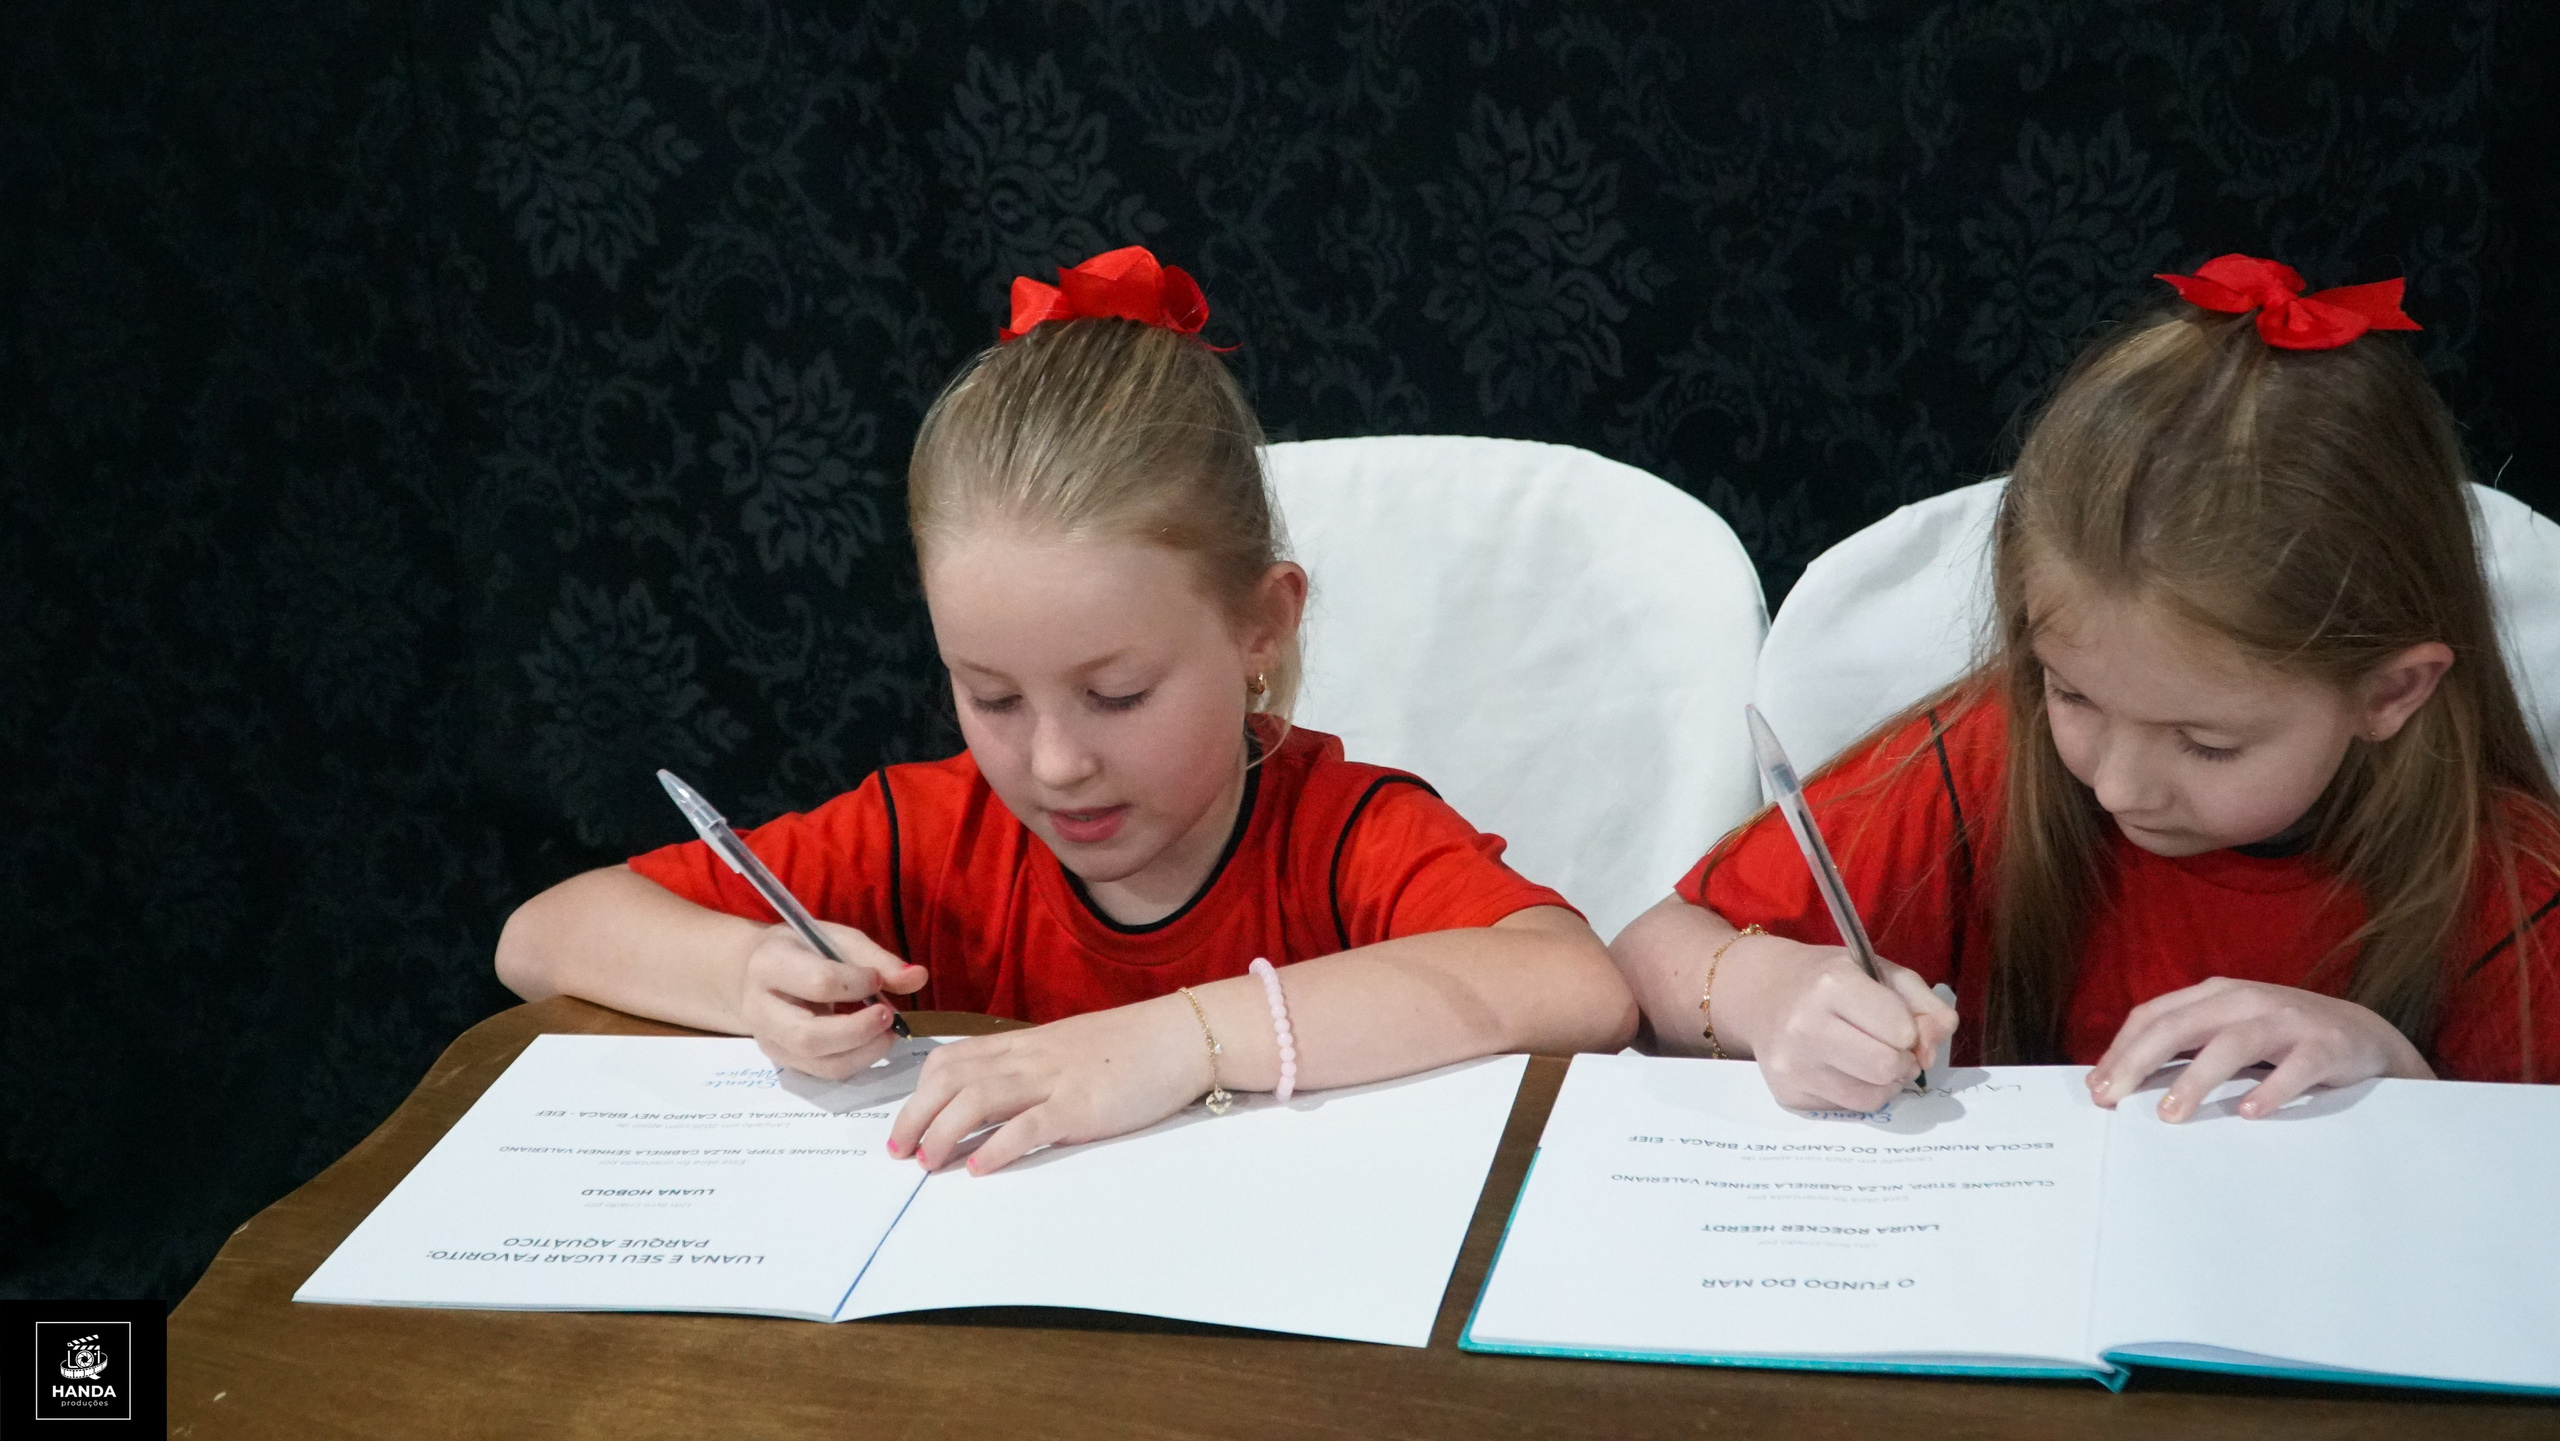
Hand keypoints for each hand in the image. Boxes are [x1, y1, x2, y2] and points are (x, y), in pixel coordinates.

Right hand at [738, 922, 926, 1079]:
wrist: (756, 971)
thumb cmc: (802, 950)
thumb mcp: (836, 939)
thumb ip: (876, 958)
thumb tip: (918, 977)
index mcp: (770, 965)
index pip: (819, 983)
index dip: (858, 984)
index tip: (877, 979)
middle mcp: (760, 1008)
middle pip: (810, 1036)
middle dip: (859, 1031)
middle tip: (890, 1016)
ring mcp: (769, 1040)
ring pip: (819, 1062)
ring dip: (864, 1052)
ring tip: (888, 1032)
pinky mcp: (783, 1061)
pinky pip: (824, 1072)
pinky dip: (856, 1060)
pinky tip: (872, 1042)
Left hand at [887, 997, 1210, 1174]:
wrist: (1182, 1035)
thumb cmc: (1132, 1047)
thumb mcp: (1070, 1050)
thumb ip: (1034, 1070)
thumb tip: (1000, 1099)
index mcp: (1026, 1046)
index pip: (955, 1059)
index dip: (921, 1091)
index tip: (908, 1120)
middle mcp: (1031, 1059)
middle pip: (953, 1079)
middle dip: (916, 1115)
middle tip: (899, 1150)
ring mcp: (1055, 1080)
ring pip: (979, 1099)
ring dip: (945, 1132)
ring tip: (927, 1162)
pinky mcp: (1082, 1106)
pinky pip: (1029, 1126)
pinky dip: (998, 1148)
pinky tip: (979, 1168)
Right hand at [1715, 934, 1957, 1113]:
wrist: (1763, 993)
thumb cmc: (1830, 980)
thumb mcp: (1883, 972)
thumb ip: (1927, 1006)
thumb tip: (1930, 1055)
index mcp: (1832, 984)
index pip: (1902, 1031)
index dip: (1910, 1030)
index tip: (1896, 1022)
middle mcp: (1805, 1026)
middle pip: (1887, 1068)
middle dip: (1902, 1062)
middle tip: (1892, 1050)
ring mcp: (1792, 1065)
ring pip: (1871, 1099)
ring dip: (1884, 1084)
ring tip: (1870, 1061)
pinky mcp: (1787, 1095)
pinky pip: (1847, 1110)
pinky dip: (1856, 1094)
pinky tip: (1841, 1070)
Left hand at [2085, 978, 2433, 1121]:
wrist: (2365, 1036)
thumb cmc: (2283, 1038)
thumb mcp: (2230, 1031)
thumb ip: (2186, 1047)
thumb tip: (2123, 1082)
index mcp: (2214, 995)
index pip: (2153, 1016)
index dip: (2121, 1049)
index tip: (2097, 1087)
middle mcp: (2244, 1000)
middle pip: (2180, 1026)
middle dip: (2140, 1062)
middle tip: (2113, 1099)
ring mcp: (2286, 1020)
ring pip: (2231, 1045)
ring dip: (2196, 1079)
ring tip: (2170, 1113)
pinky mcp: (2325, 1046)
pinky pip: (2295, 1068)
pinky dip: (2271, 1090)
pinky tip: (2249, 1113)